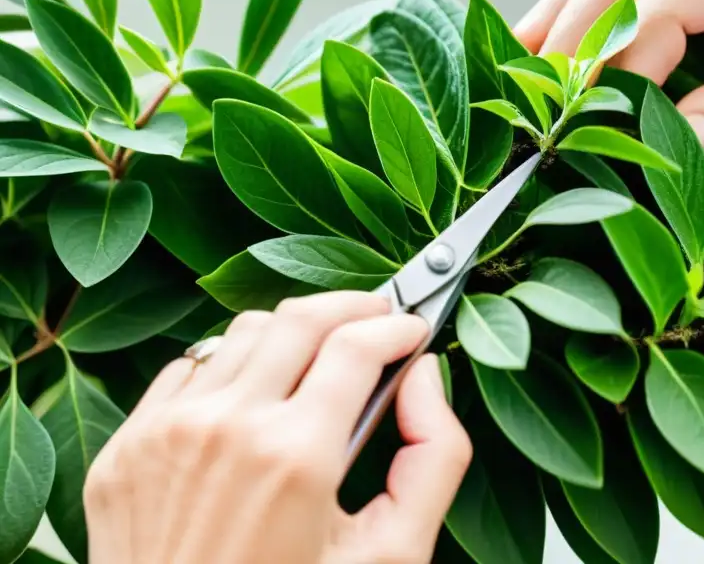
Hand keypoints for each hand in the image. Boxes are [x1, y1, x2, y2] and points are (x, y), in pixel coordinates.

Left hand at [83, 292, 471, 563]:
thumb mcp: (390, 555)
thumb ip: (433, 458)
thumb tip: (423, 375)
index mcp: (296, 457)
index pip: (358, 343)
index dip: (398, 326)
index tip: (413, 330)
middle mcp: (226, 428)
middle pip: (300, 317)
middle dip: (351, 306)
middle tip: (377, 319)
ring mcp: (166, 433)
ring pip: (243, 332)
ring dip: (292, 333)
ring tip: (317, 360)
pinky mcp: (128, 446)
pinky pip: (189, 369)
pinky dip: (231, 367)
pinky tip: (254, 400)